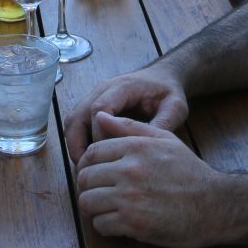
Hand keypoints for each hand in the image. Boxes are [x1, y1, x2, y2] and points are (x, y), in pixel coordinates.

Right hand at [64, 63, 188, 161]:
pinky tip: (92, 160)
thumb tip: (146, 150)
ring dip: (75, 145)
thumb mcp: (175, 107)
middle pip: (76, 116)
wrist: (162, 78)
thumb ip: (163, 125)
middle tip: (88, 169)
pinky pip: (77, 124)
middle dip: (77, 144)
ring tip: (87, 168)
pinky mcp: (92, 106)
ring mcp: (94, 97)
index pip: (98, 109)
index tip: (109, 156)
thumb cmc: (168, 92)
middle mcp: (101, 90)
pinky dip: (79, 142)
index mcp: (121, 87)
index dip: (99, 134)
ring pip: (72, 121)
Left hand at [75, 114, 225, 246]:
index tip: (93, 175)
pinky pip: (101, 224)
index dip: (87, 165)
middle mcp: (130, 170)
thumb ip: (130, 127)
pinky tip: (118, 223)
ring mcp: (131, 198)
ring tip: (106, 209)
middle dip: (87, 187)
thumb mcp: (164, 140)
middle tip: (98, 194)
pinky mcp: (135, 224)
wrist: (215, 206)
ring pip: (88, 202)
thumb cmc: (190, 172)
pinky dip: (105, 226)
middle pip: (85, 178)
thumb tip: (99, 117)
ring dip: (93, 208)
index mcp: (136, 148)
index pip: (91, 153)